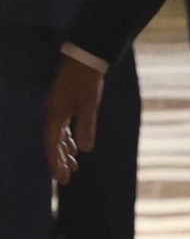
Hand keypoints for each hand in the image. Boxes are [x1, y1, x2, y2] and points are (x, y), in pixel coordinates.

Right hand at [42, 56, 102, 184]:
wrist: (84, 58)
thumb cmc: (86, 81)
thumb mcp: (89, 105)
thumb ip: (86, 126)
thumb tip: (86, 149)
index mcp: (53, 117)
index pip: (52, 146)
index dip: (55, 163)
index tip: (59, 178)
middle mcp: (51, 115)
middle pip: (53, 144)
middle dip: (59, 162)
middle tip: (65, 180)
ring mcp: (57, 110)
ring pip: (58, 137)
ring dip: (65, 152)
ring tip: (73, 167)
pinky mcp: (64, 105)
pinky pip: (63, 128)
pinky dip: (68, 140)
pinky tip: (76, 147)